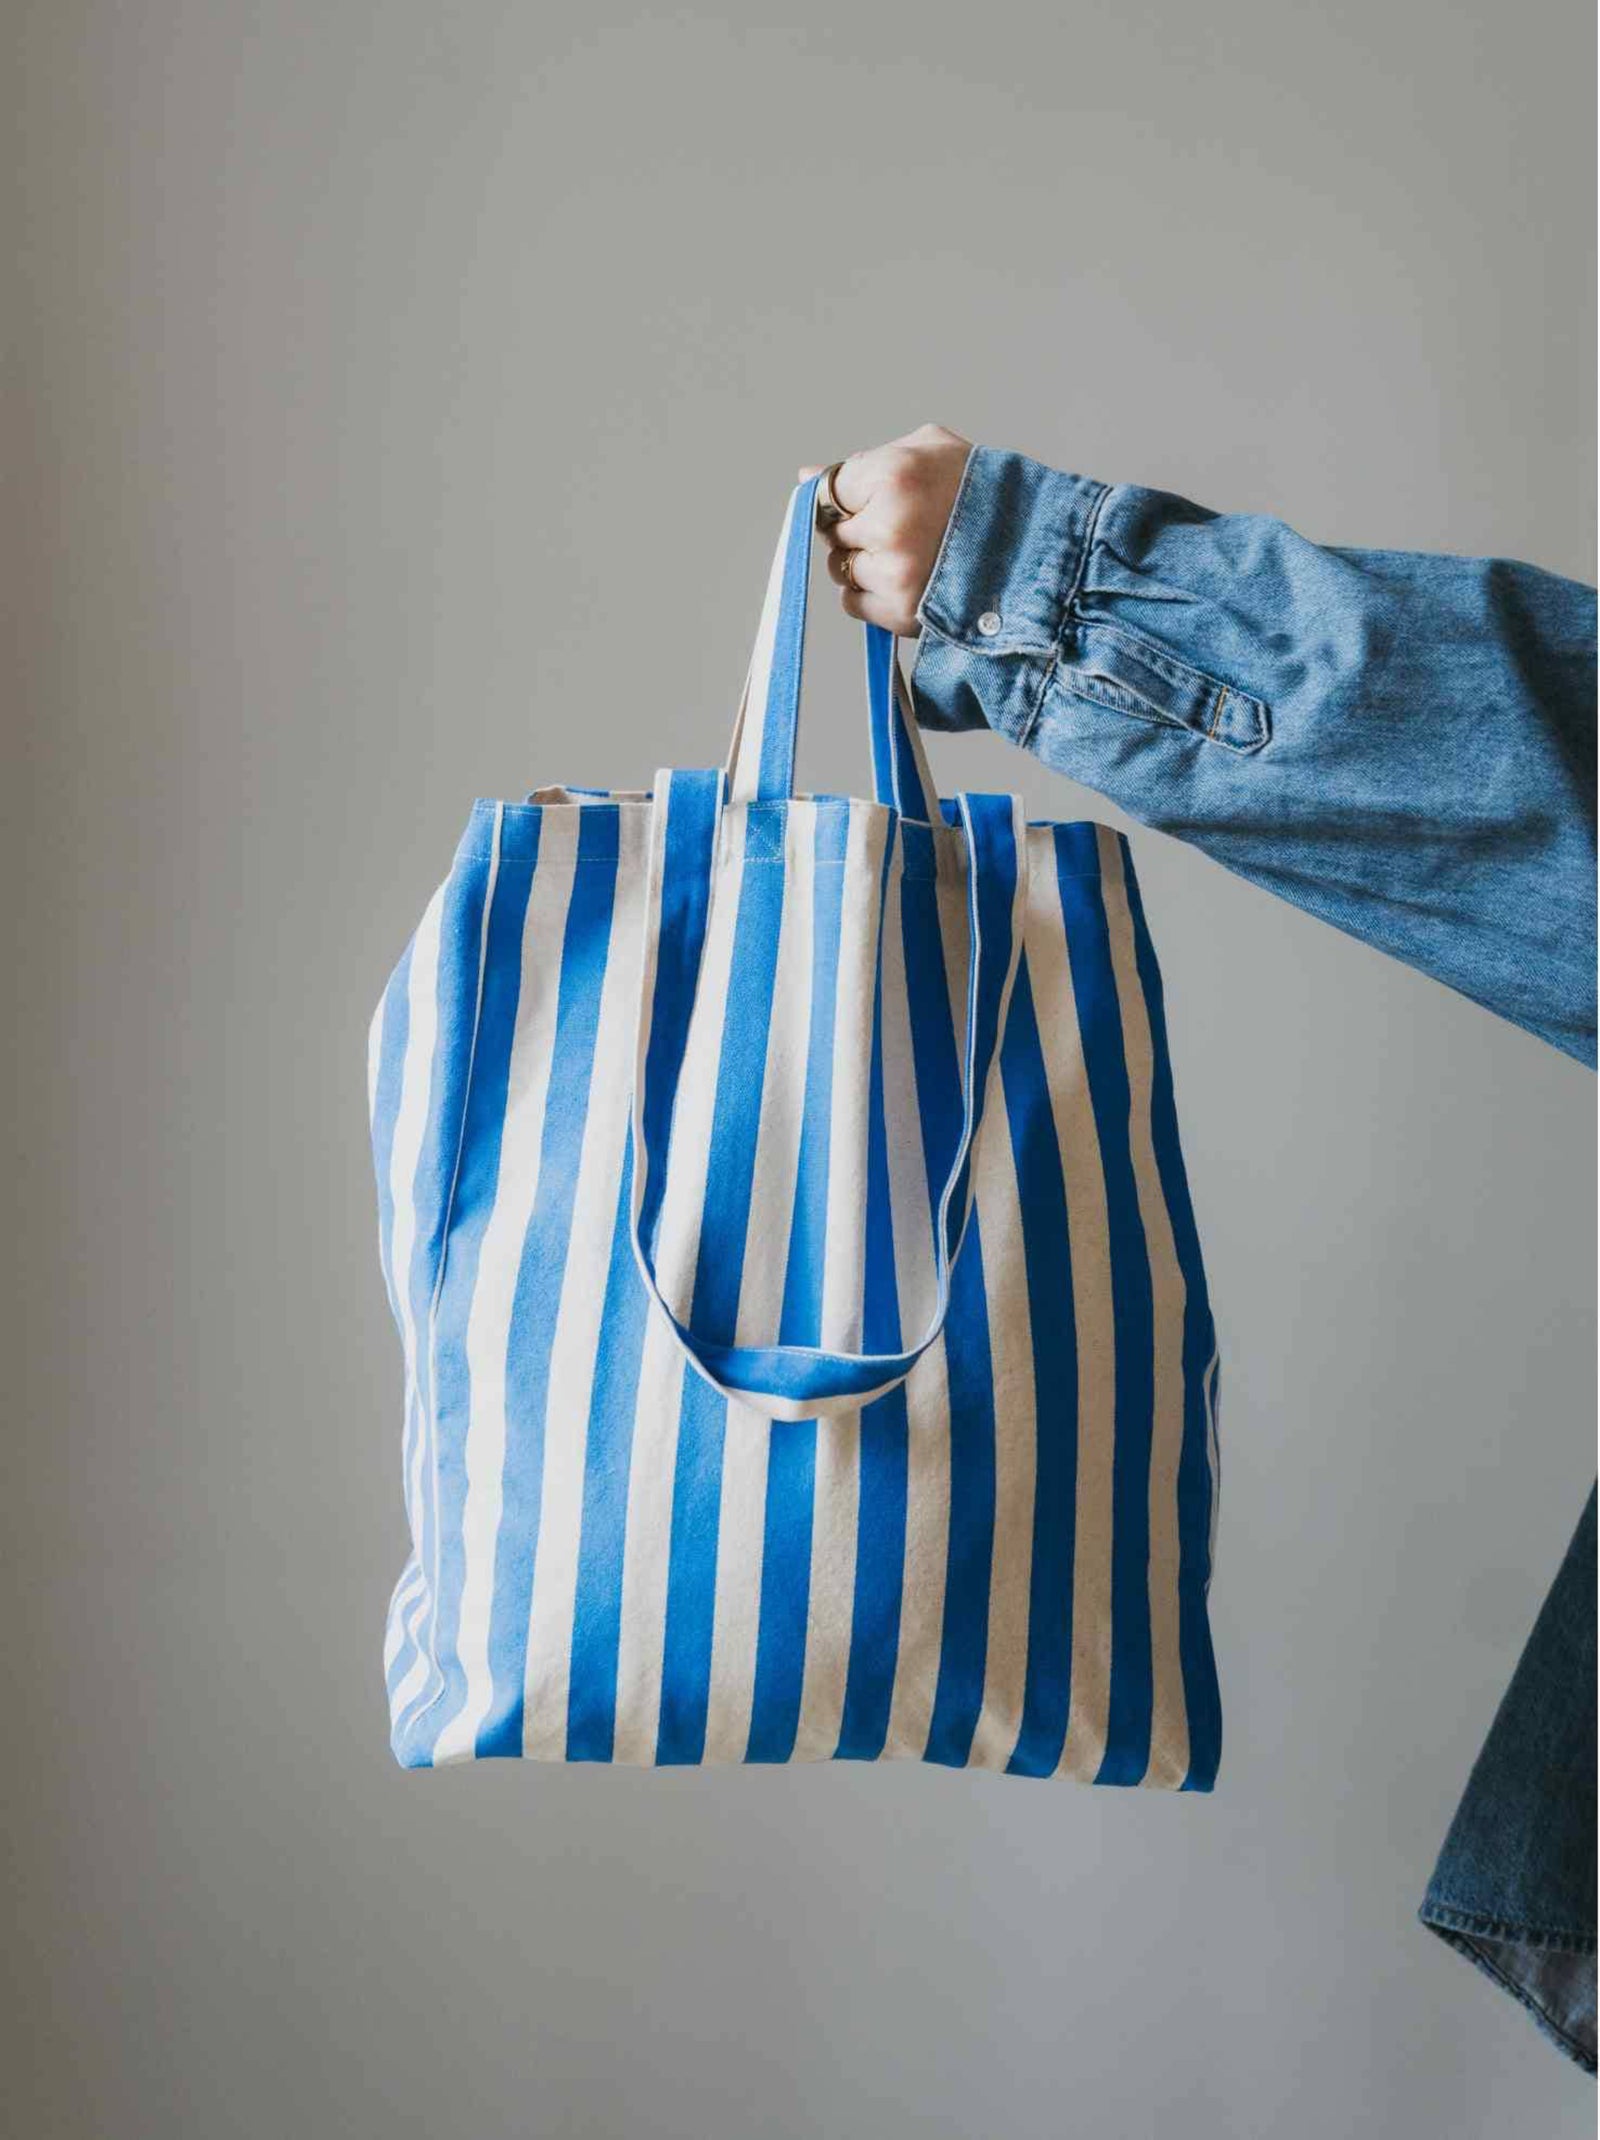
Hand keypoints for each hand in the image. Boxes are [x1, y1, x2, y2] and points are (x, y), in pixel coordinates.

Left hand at [799, 423, 971, 635]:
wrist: (1036, 544)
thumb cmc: (981, 490)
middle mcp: (889, 526)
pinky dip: (872, 596)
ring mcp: (894, 574)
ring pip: (840, 569)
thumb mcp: (929, 451)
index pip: (827, 491)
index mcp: (893, 475)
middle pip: (832, 533)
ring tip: (913, 554)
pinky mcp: (900, 613)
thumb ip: (866, 461)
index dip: (848, 497)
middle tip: (902, 527)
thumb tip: (806, 476)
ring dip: (864, 564)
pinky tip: (910, 580)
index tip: (870, 501)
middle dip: (856, 529)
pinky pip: (854, 604)